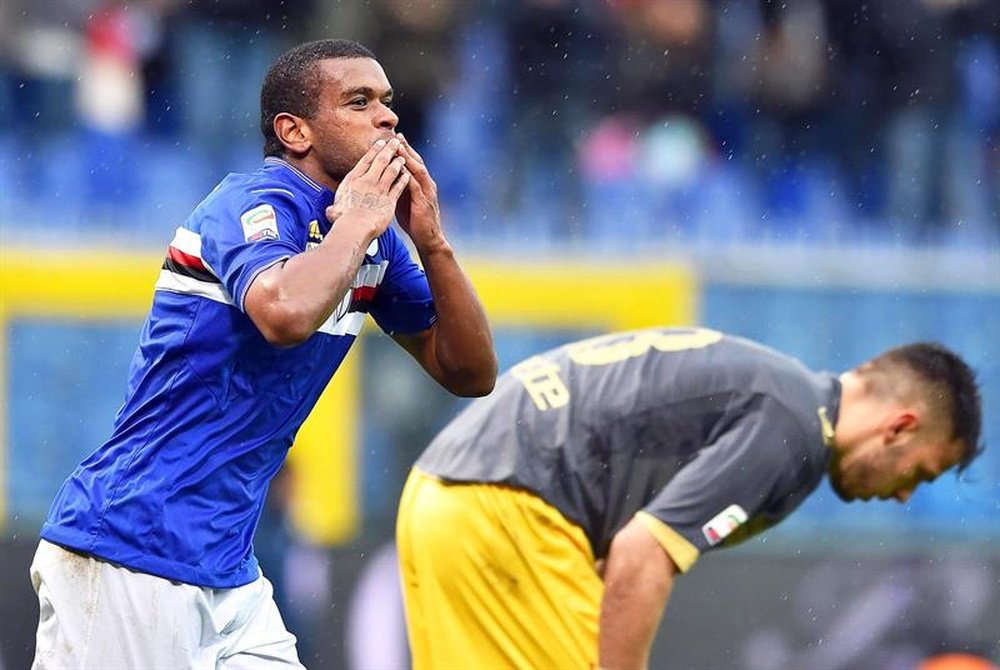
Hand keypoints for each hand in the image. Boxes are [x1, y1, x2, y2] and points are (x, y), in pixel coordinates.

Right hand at [326, 138, 409, 236]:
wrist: (355, 227)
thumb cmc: (342, 220)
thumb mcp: (334, 210)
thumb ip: (334, 208)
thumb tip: (331, 211)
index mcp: (353, 180)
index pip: (366, 161)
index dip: (374, 151)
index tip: (380, 143)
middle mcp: (367, 181)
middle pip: (381, 161)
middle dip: (389, 150)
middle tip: (395, 142)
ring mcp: (380, 190)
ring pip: (392, 172)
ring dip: (398, 163)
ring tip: (402, 157)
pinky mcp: (390, 200)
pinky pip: (399, 187)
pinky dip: (403, 180)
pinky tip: (407, 176)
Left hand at [393, 133, 445, 251]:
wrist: (429, 239)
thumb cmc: (415, 221)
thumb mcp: (406, 201)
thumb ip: (399, 188)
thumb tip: (386, 178)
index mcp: (422, 184)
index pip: (413, 162)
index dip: (404, 149)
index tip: (394, 137)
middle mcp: (426, 184)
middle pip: (416, 161)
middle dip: (406, 148)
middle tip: (396, 135)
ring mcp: (427, 192)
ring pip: (418, 170)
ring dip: (408, 158)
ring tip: (398, 147)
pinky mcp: (424, 202)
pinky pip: (415, 186)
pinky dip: (408, 176)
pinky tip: (400, 169)